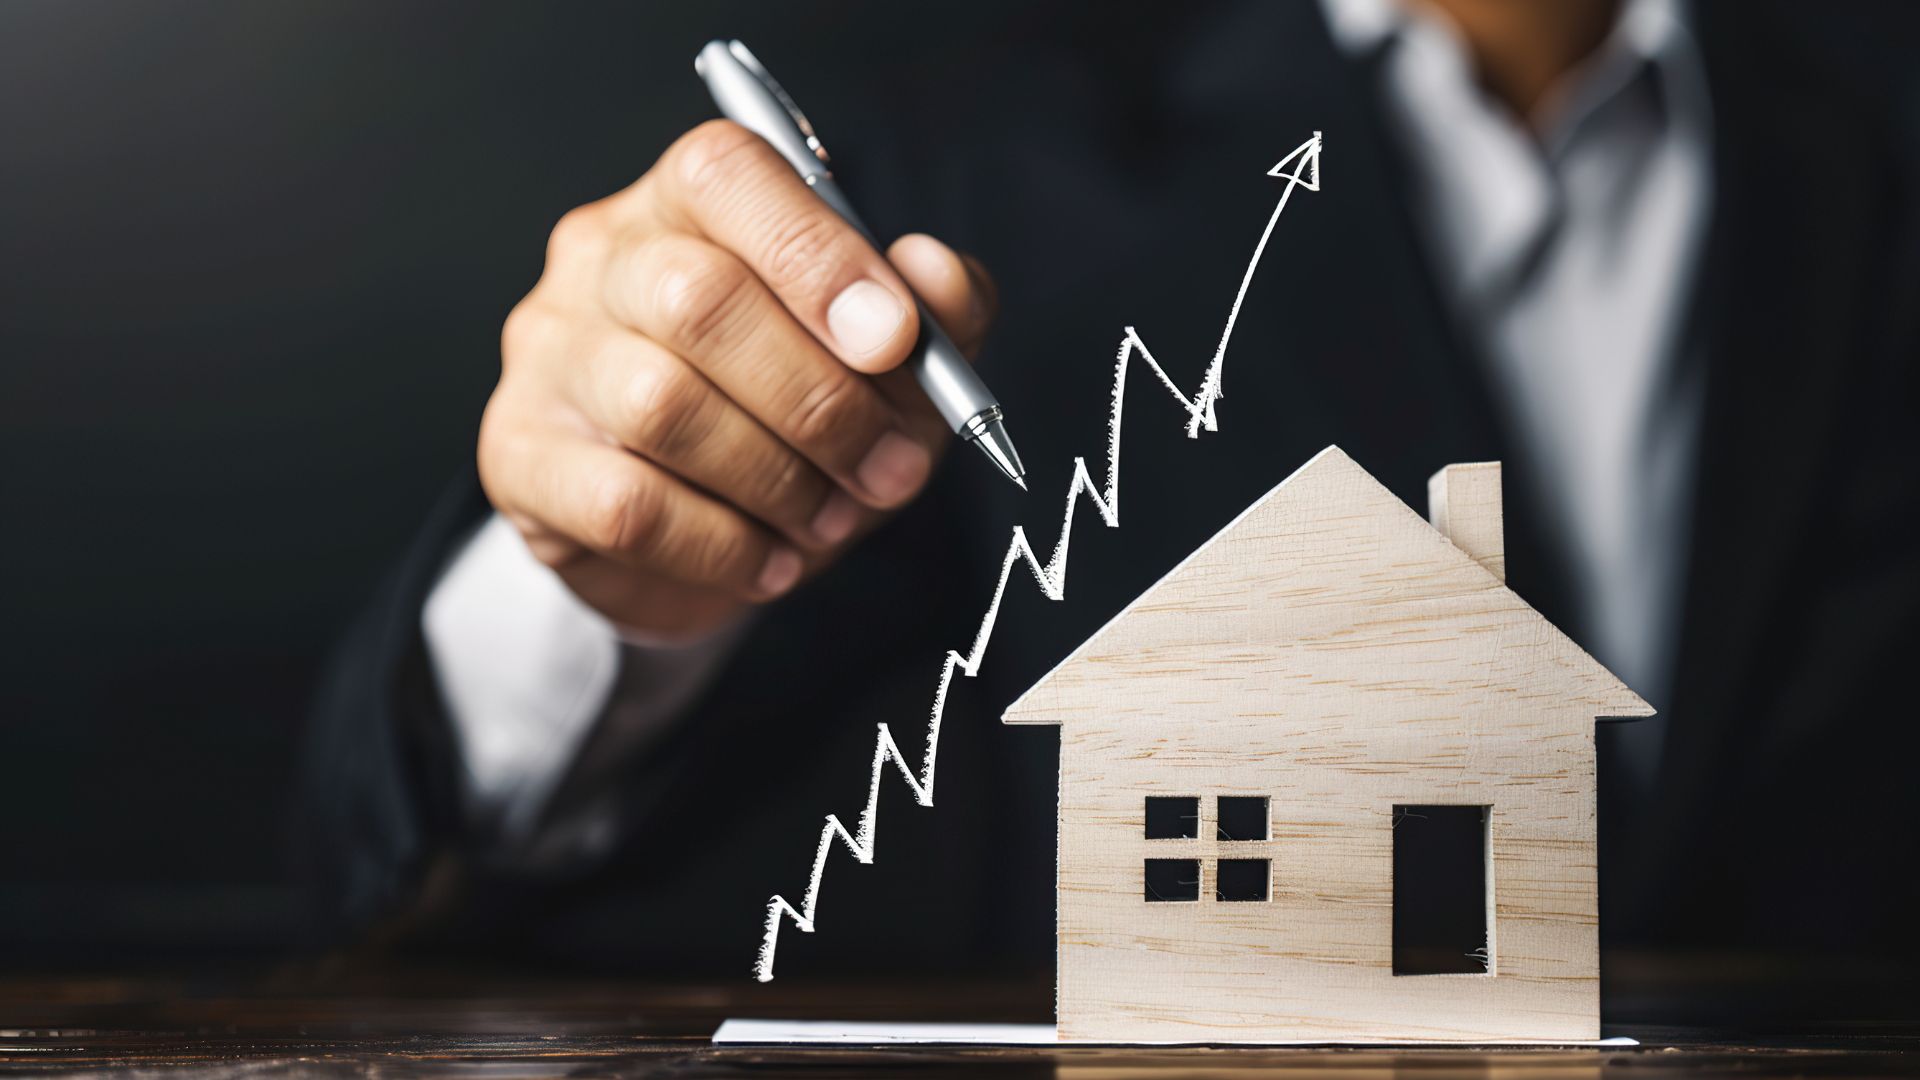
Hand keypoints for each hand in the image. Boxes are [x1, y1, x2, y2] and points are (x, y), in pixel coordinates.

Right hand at [479, 120, 997, 640]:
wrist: (708, 543)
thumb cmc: (801, 422)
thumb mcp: (892, 367)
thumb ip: (934, 312)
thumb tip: (936, 278)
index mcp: (691, 200)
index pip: (728, 175)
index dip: (819, 256)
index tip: (897, 341)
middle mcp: (602, 256)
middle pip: (700, 299)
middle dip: (819, 401)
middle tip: (891, 470)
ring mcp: (548, 351)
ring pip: (663, 406)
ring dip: (777, 480)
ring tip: (832, 520)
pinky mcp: (519, 454)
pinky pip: (626, 503)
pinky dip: (723, 545)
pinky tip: (771, 562)